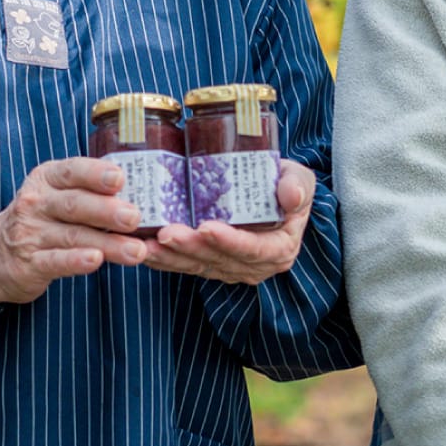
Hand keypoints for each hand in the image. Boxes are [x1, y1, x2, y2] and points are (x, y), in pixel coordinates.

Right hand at [0, 157, 147, 303]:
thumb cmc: (42, 220)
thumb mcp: (57, 196)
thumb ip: (90, 192)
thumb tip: (141, 193)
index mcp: (47, 179)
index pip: (71, 171)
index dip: (95, 174)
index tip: (119, 179)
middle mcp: (36, 203)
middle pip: (74, 205)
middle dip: (106, 211)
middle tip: (134, 218)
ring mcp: (30, 234)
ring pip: (73, 236)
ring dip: (107, 244)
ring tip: (136, 250)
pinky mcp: (29, 264)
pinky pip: (56, 261)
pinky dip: (76, 261)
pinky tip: (96, 261)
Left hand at [145, 159, 314, 283]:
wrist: (276, 192)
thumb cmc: (287, 183)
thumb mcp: (301, 178)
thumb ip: (298, 185)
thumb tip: (291, 195)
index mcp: (279, 248)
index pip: (254, 250)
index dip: (230, 242)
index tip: (207, 227)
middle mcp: (256, 265)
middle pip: (220, 260)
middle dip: (191, 249)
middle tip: (166, 233)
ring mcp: (232, 268)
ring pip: (199, 266)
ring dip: (172, 258)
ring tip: (147, 245)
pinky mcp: (212, 265)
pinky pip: (187, 266)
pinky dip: (165, 261)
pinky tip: (144, 251)